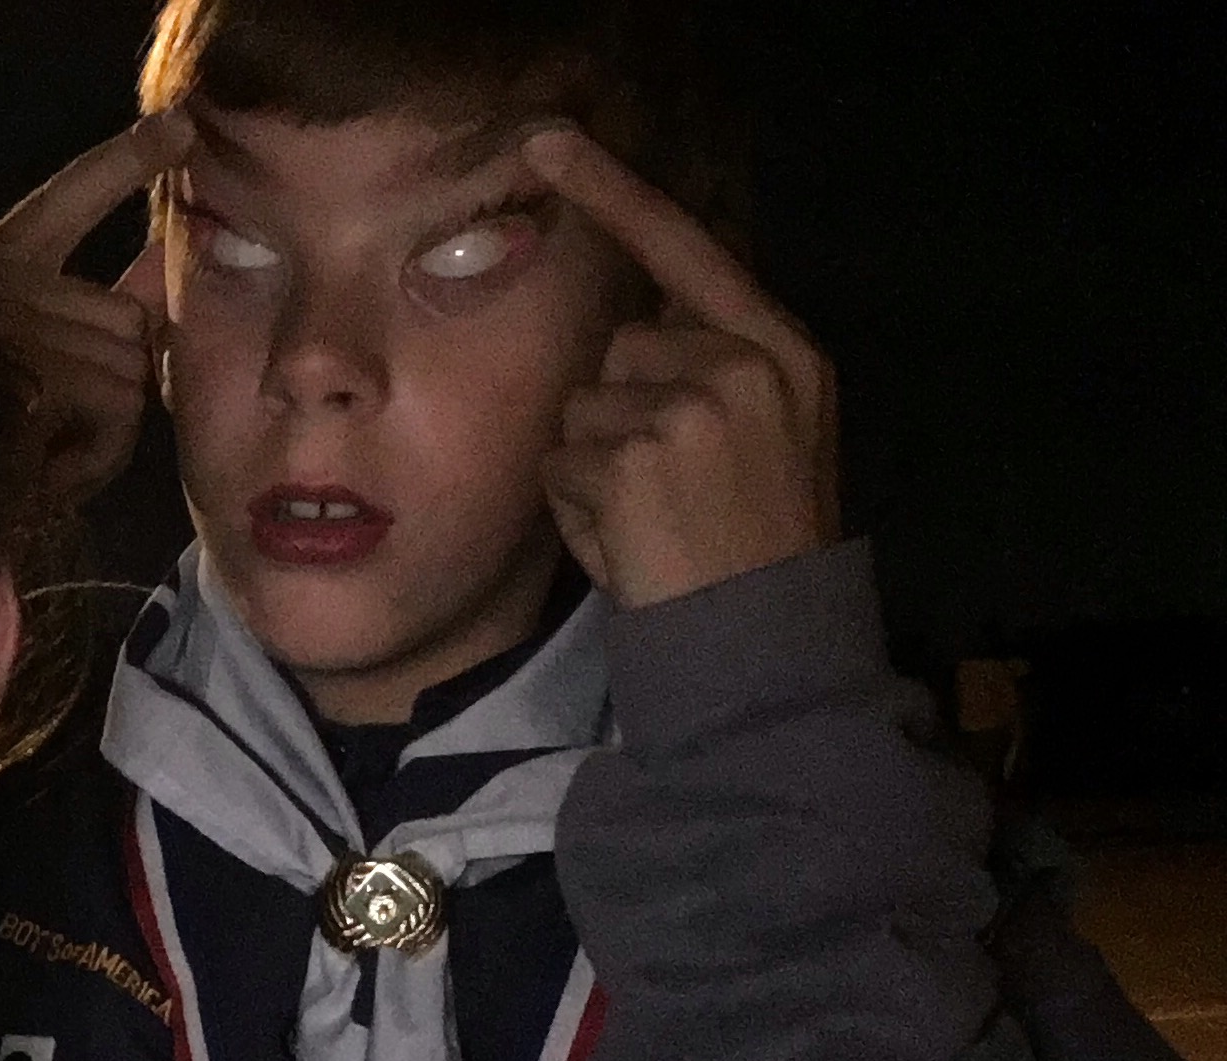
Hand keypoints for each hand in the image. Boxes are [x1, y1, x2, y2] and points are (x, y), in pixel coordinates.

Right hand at [0, 112, 191, 509]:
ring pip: (131, 372)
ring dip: (106, 436)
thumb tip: (164, 269)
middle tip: (56, 439)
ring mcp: (5, 321)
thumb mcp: (42, 379)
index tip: (176, 131)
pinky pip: (117, 407)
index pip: (67, 197)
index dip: (122, 162)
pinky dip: (98, 457)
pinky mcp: (26, 366)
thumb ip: (99, 319)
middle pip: (130, 322)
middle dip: (115, 395)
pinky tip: (46, 475)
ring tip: (44, 461)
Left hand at [527, 126, 840, 609]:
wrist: (768, 644)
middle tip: (667, 495)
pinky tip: (632, 546)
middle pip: (617, 349)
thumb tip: (623, 341)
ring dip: (594, 471)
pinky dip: (578, 512)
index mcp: (785, 353)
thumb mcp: (764, 442)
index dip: (615, 194)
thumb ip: (708, 376)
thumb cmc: (752, 554)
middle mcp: (747, 364)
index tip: (547, 143)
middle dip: (616, 416)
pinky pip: (561, 465)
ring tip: (652, 525)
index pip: (688, 250)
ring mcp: (695, 406)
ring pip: (580, 410)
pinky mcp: (641, 454)